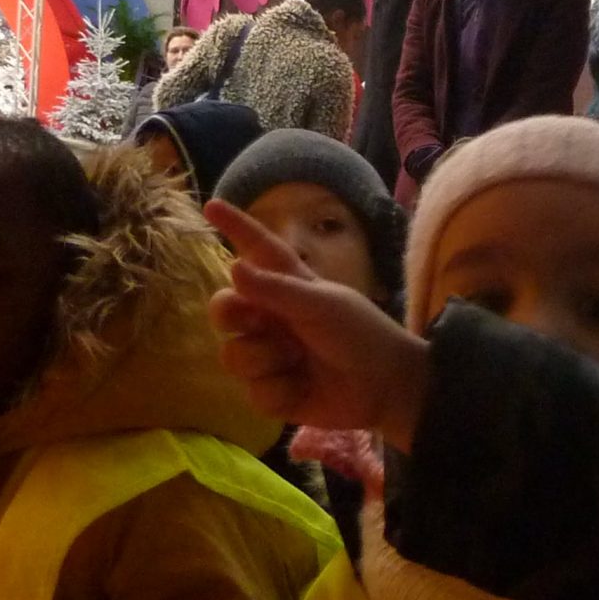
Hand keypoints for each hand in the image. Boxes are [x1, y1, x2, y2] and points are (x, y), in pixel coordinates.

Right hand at [205, 201, 429, 448]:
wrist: (387, 388)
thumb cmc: (360, 334)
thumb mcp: (322, 304)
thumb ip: (276, 288)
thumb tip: (233, 267)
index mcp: (288, 286)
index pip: (257, 250)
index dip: (236, 227)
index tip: (211, 205)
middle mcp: (272, 318)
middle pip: (224, 310)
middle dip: (232, 316)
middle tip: (261, 322)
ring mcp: (269, 357)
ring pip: (234, 356)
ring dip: (266, 359)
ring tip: (300, 360)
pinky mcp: (272, 394)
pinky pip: (253, 393)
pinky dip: (280, 393)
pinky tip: (303, 390)